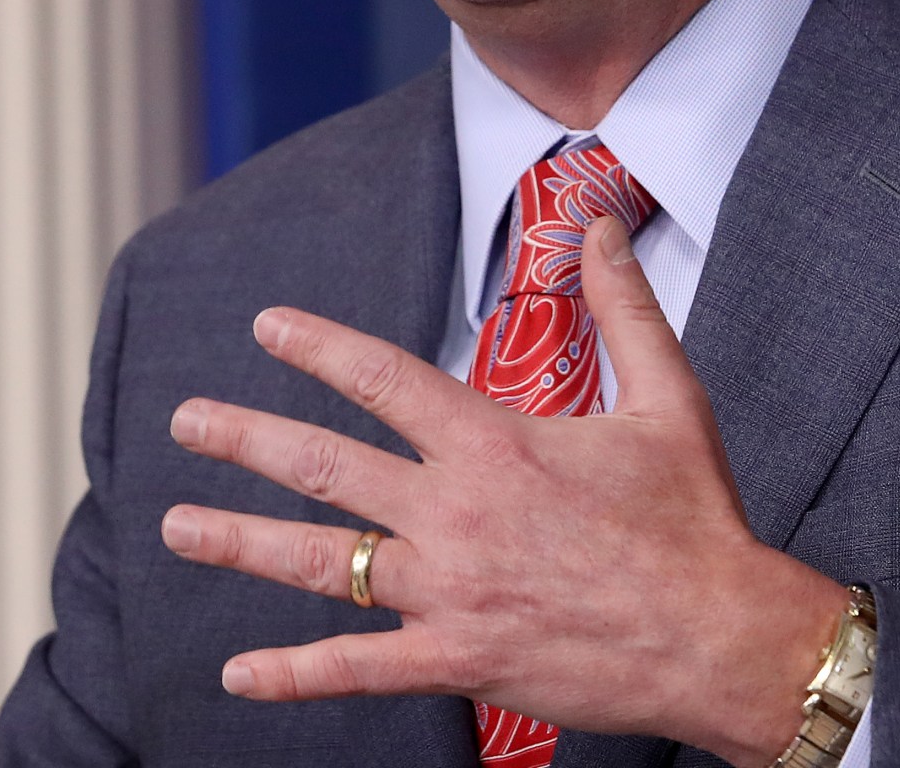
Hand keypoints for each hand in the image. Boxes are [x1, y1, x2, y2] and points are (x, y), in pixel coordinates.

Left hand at [159, 215, 846, 764]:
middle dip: (246, 438)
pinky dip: (294, 672)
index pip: (384, 378)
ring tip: (176, 527)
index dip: (317, 347)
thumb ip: (623, 307)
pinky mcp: (459, 662)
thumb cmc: (697, 519)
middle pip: (326, 465)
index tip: (267, 326)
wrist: (723, 637)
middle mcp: (457, 514)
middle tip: (186, 420)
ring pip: (323, 562)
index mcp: (497, 443)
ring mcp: (450, 592)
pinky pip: (358, 669)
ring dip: (241, 541)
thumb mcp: (668, 396)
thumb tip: (601, 225)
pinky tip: (239, 673)